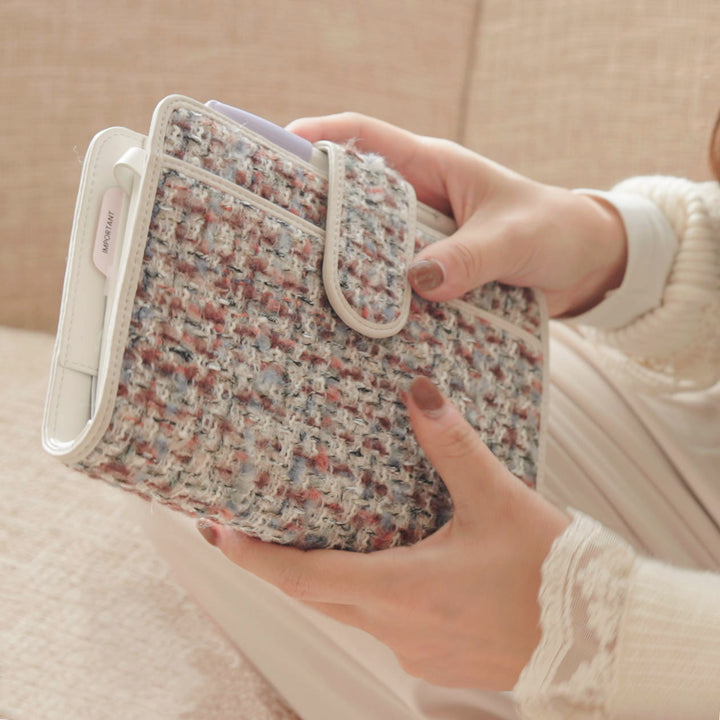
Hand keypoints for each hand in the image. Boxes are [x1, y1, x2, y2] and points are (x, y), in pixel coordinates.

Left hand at [197, 377, 568, 689]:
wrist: (601, 637)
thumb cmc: (551, 574)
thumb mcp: (498, 500)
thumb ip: (451, 445)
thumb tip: (419, 393)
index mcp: (404, 592)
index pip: (303, 578)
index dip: (253, 557)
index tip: (216, 532)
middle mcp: (399, 628)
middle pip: (313, 596)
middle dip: (271, 564)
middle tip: (238, 530)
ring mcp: (416, 647)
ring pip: (344, 610)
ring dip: (315, 578)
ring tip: (299, 538)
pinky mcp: (436, 652)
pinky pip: (378, 622)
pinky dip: (358, 592)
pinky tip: (373, 565)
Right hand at [287, 113, 626, 317]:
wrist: (585, 264)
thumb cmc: (555, 230)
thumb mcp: (515, 237)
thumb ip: (471, 257)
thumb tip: (419, 281)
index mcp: (433, 167)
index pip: (364, 138)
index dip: (316, 138)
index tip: (274, 154)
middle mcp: (419, 201)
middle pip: (352, 195)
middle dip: (313, 209)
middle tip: (274, 234)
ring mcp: (422, 240)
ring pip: (367, 244)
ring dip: (341, 261)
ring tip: (300, 284)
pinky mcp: (431, 274)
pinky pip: (392, 281)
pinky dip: (373, 296)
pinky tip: (353, 319)